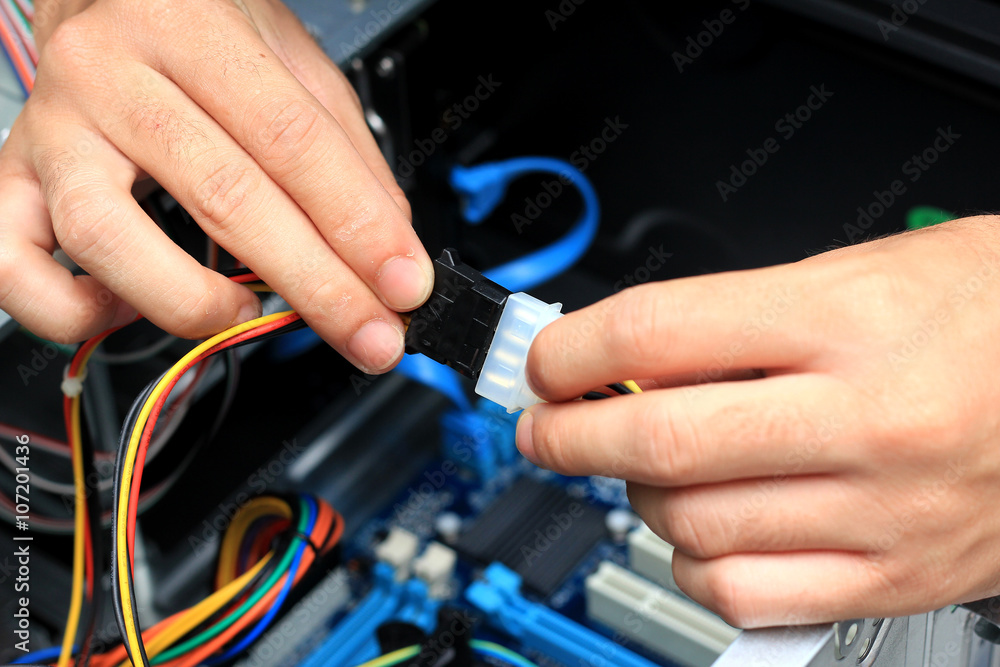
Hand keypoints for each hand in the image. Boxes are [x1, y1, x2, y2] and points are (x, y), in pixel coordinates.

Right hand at [0, 0, 431, 372]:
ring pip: (109, 240)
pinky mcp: (12, 182)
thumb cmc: (198, 29)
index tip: (404, 285)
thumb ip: (347, 152)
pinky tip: (131, 310)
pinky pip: (15, 268)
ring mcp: (52, 132)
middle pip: (224, 197)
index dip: (359, 226)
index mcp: (191, 28)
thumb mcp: (293, 62)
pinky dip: (74, 313)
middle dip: (316, 286)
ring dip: (196, 304)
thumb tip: (389, 245)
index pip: (293, 141)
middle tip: (370, 336)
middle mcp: (110, 73)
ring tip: (246, 314)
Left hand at [517, 216, 999, 627]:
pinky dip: (696, 567)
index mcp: (850, 319)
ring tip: (643, 471)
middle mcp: (866, 418)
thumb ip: (740, 318)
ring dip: (637, 498)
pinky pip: (748, 594)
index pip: (659, 331)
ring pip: (693, 525)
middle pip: (660, 438)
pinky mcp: (897, 577)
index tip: (544, 362)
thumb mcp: (862, 274)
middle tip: (545, 429)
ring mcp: (883, 509)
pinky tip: (702, 533)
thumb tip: (631, 356)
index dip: (573, 350)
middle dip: (569, 436)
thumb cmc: (986, 312)